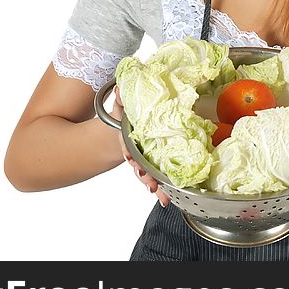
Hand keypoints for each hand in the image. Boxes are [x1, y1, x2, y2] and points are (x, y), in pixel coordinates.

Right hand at [114, 85, 169, 207]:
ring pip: (147, 176)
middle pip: (138, 166)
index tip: (131, 158)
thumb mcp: (121, 108)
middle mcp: (134, 153)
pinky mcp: (151, 166)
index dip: (130, 152)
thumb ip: (121, 99)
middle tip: (150, 185)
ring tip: (163, 197)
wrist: (120, 132)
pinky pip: (156, 179)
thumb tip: (121, 88)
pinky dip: (161, 189)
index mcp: (127, 139)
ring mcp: (142, 162)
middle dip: (144, 175)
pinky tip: (167, 199)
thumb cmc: (124, 119)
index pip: (128, 145)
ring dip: (154, 186)